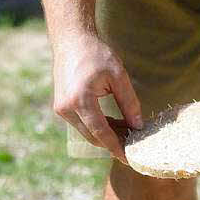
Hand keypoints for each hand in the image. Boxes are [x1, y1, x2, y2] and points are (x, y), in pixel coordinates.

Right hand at [53, 33, 142, 162]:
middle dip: (113, 143)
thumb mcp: (118, 76)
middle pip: (93, 136)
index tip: (129, 159)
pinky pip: (81, 124)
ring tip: (127, 133)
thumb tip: (138, 126)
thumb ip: (129, 102)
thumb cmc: (96, 54)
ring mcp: (61, 109)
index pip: (101, 132)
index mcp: (80, 100)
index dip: (116, 147)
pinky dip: (97, 127)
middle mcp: (66, 108)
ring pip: (86, 132)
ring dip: (105, 135)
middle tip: (134, 144)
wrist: (71, 40)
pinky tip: (115, 124)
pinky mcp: (61, 107)